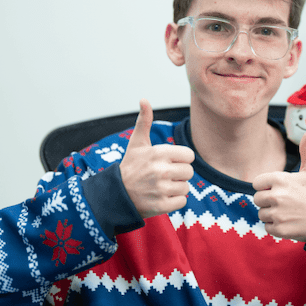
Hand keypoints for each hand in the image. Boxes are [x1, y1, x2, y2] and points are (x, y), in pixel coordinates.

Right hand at [119, 99, 195, 218]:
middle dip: (179, 174)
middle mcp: (160, 170)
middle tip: (164, 176)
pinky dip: (174, 202)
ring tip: (161, 187)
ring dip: (176, 188)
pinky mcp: (161, 206)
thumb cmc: (130, 166)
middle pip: (189, 172)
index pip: (189, 155)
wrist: (116, 194)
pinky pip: (182, 202)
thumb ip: (144, 121)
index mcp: (159, 153)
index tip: (169, 162)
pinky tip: (161, 197)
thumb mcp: (137, 143)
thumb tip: (144, 99)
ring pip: (186, 187)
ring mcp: (161, 189)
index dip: (181, 159)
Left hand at [252, 129, 305, 241]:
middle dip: (268, 201)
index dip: (266, 186)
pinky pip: (267, 227)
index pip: (256, 183)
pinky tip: (289, 222)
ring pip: (262, 214)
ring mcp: (278, 213)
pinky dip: (276, 227)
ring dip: (272, 215)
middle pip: (257, 199)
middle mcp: (277, 196)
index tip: (278, 189)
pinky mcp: (280, 229)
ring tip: (289, 212)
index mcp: (280, 179)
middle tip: (285, 203)